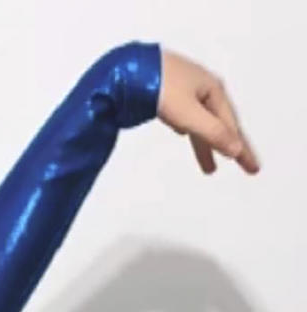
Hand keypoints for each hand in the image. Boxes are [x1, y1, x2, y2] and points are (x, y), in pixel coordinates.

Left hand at [158, 50, 258, 173]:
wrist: (128, 70)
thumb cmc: (160, 87)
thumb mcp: (189, 114)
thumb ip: (213, 133)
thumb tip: (236, 150)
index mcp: (213, 90)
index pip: (232, 127)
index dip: (242, 150)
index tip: (254, 169)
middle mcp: (203, 88)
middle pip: (221, 124)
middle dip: (231, 147)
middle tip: (245, 168)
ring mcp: (185, 90)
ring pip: (202, 123)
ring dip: (207, 145)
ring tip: (210, 168)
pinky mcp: (167, 94)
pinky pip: (186, 116)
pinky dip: (191, 130)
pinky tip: (185, 133)